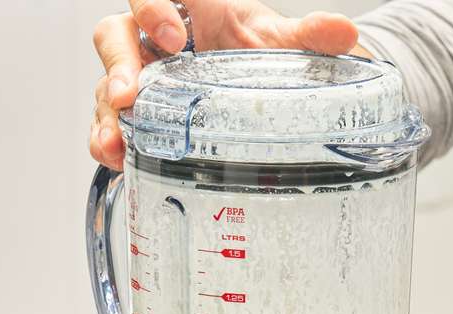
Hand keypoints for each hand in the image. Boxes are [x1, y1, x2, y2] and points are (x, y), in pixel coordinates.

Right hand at [90, 1, 361, 167]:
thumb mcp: (279, 43)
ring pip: (107, 82)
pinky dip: (108, 139)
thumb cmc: (253, 50)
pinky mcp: (136, 111)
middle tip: (132, 93)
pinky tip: (117, 160)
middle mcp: (154, 38)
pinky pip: (108, 120)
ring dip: (108, 112)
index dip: (153, 6)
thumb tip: (345, 32)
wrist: (250, 82)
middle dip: (120, 63)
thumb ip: (308, 36)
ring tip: (116, 141)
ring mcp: (141, 75)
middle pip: (116, 34)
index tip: (174, 37)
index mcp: (188, 7)